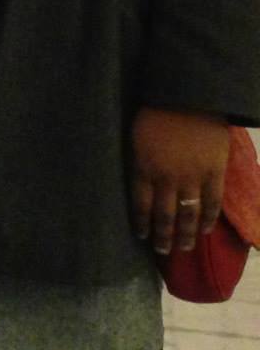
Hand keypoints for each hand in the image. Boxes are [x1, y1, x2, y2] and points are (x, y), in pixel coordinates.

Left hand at [131, 106, 230, 254]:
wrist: (188, 97)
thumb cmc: (155, 113)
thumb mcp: (135, 138)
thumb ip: (138, 163)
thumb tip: (139, 184)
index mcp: (143, 167)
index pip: (140, 205)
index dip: (142, 223)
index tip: (143, 236)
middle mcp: (166, 178)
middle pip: (164, 216)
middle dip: (163, 237)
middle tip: (163, 252)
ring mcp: (192, 177)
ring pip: (188, 215)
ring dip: (185, 235)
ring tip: (183, 248)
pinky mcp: (214, 173)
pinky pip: (211, 203)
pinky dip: (207, 219)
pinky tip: (203, 230)